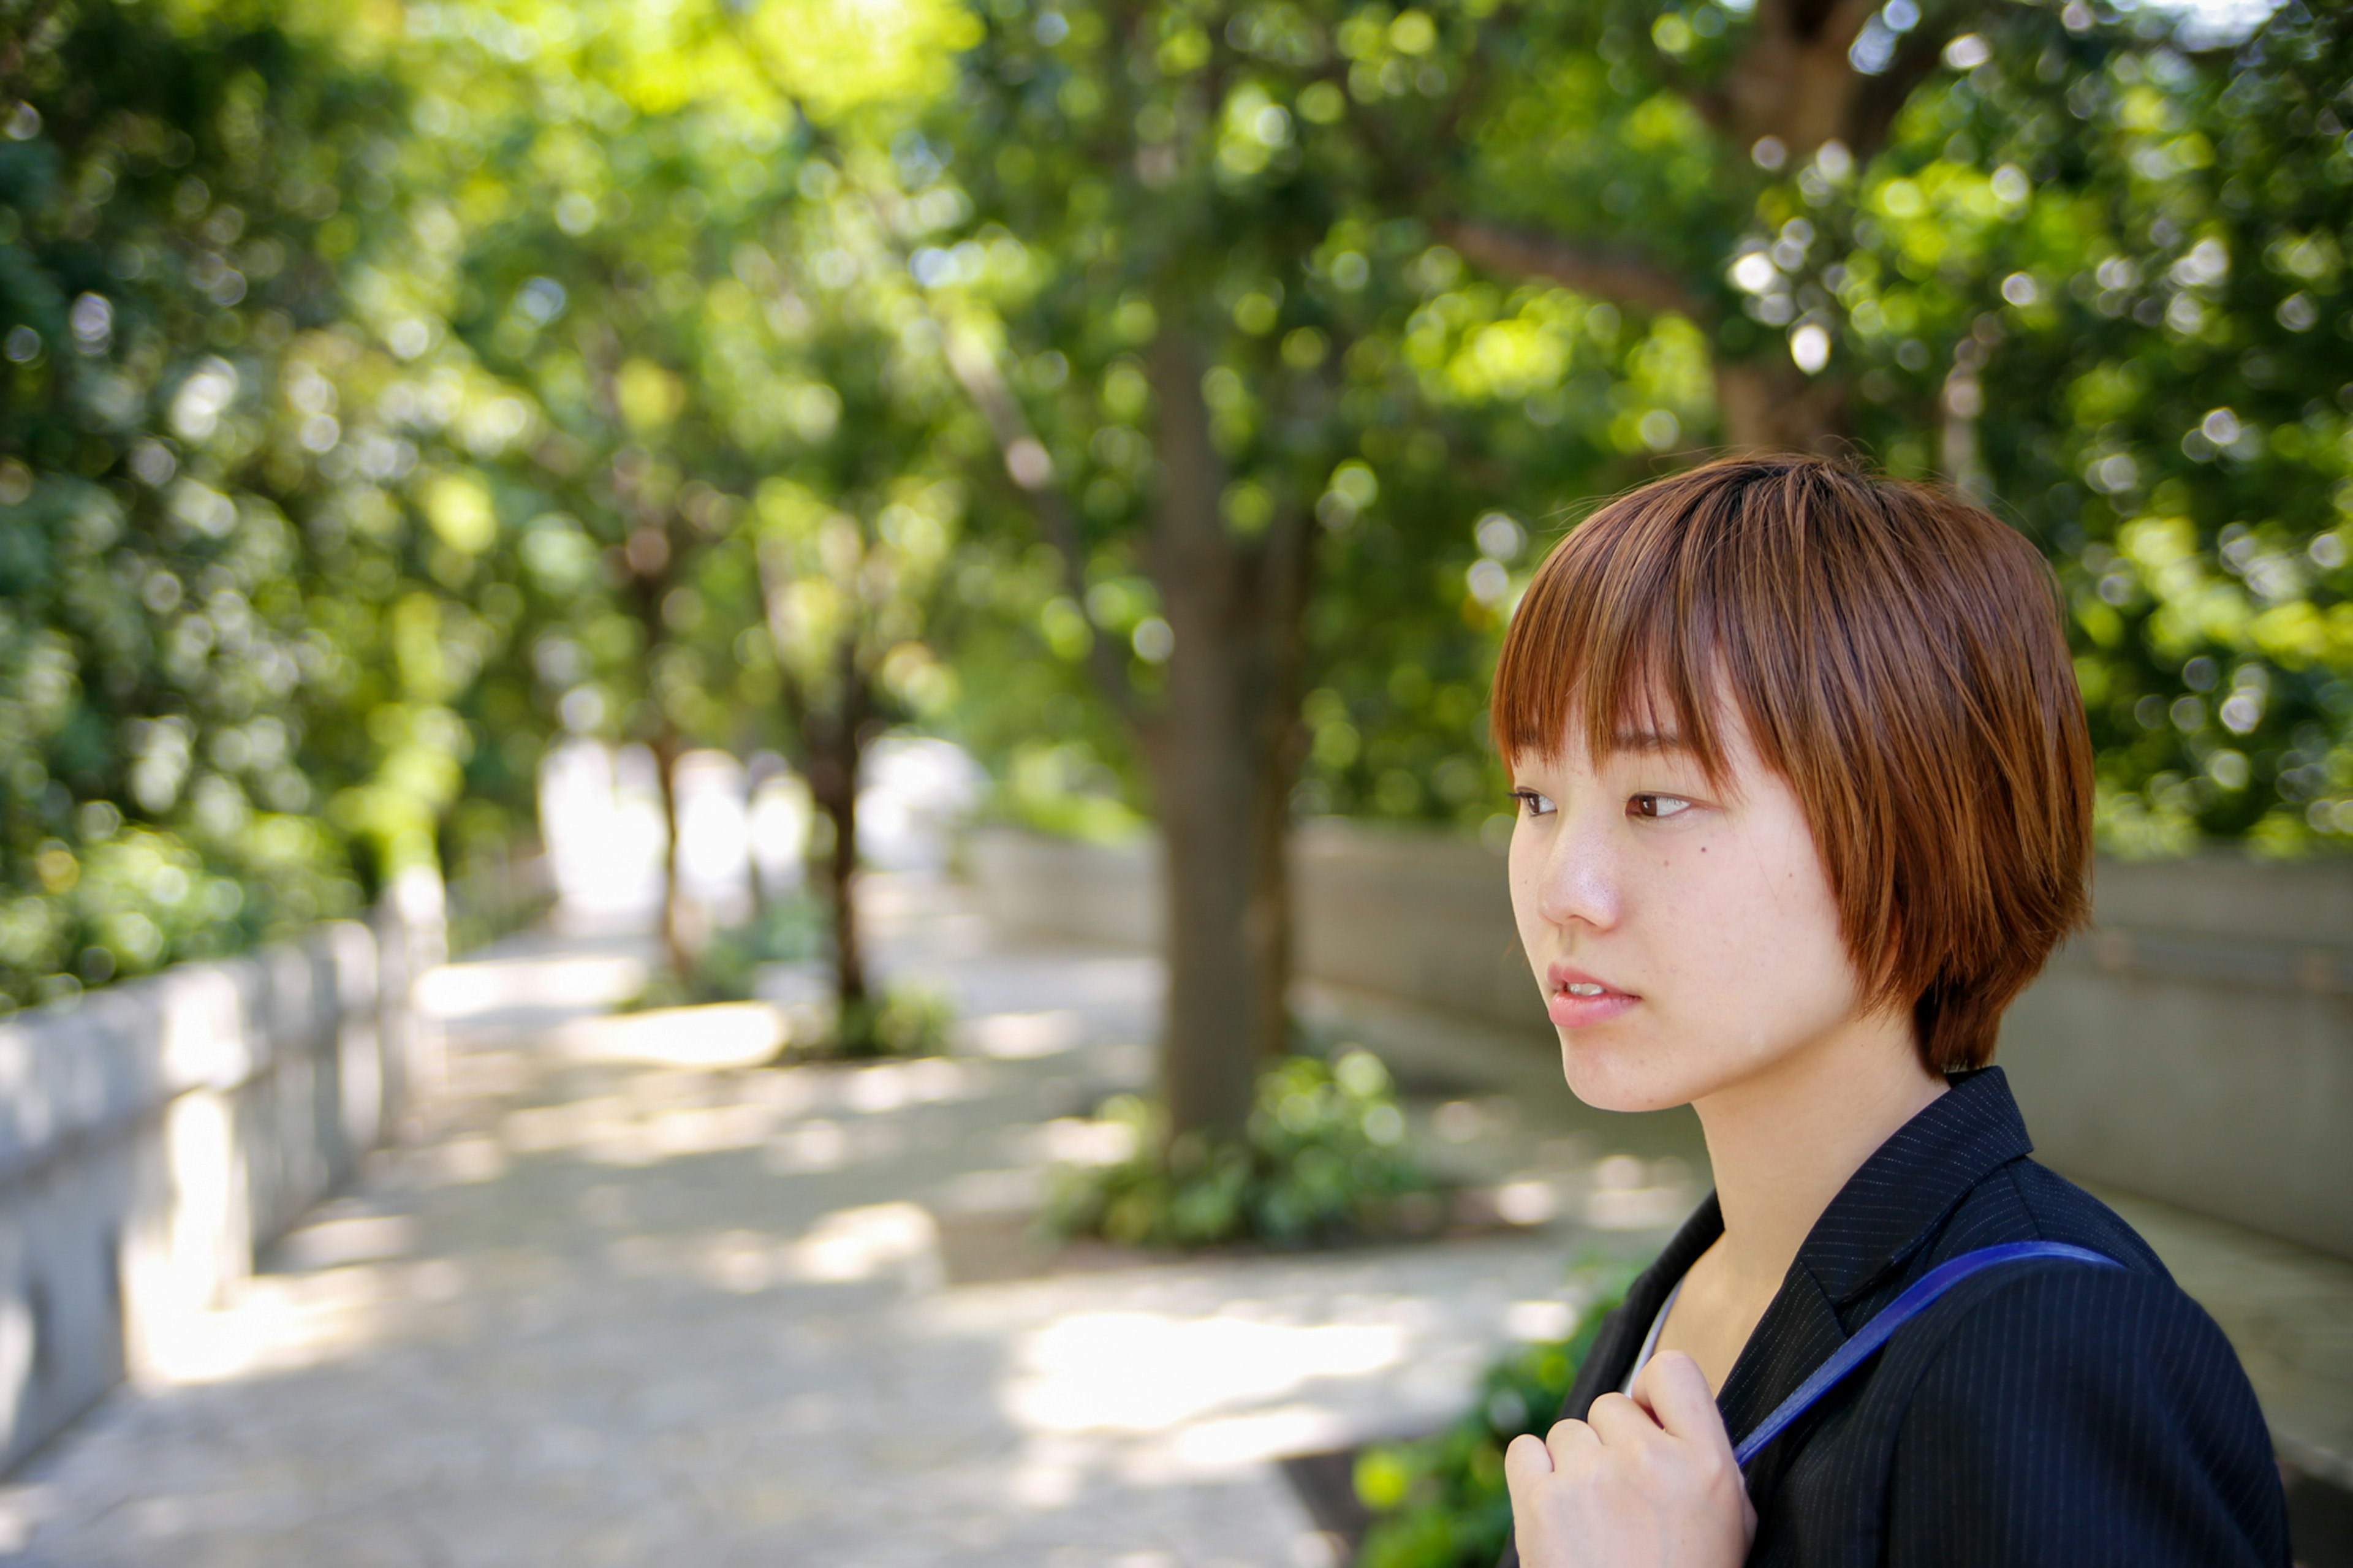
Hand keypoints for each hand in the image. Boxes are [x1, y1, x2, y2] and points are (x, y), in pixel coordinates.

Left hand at [1504, 1350, 1756, 1567]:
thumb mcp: (1727, 1525)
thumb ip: (1704, 1462)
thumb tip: (1670, 1415)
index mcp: (1707, 1465)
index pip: (1674, 1370)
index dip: (1654, 1392)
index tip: (1650, 1419)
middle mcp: (1649, 1461)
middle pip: (1610, 1407)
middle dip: (1613, 1445)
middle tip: (1623, 1502)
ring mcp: (1592, 1478)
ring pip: (1568, 1432)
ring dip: (1575, 1468)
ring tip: (1594, 1523)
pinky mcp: (1541, 1502)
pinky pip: (1524, 1450)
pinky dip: (1534, 1476)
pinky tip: (1556, 1514)